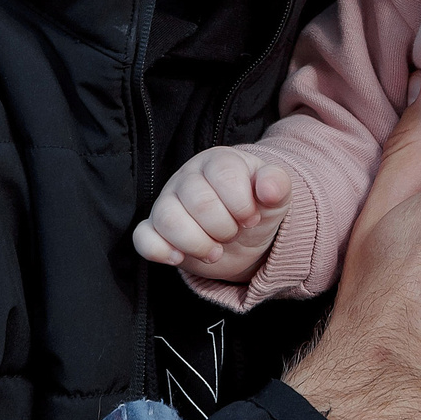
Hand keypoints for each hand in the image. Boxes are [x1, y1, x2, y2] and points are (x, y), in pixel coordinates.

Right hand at [132, 146, 292, 280]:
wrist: (243, 237)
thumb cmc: (257, 209)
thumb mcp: (276, 198)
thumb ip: (278, 186)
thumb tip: (270, 189)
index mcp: (218, 161)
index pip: (224, 174)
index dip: (242, 204)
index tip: (251, 218)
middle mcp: (188, 177)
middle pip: (198, 201)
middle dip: (223, 227)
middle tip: (233, 235)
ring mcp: (167, 202)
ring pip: (168, 219)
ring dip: (197, 244)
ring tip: (215, 252)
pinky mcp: (154, 229)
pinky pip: (143, 238)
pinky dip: (161, 251)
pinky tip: (180, 257)